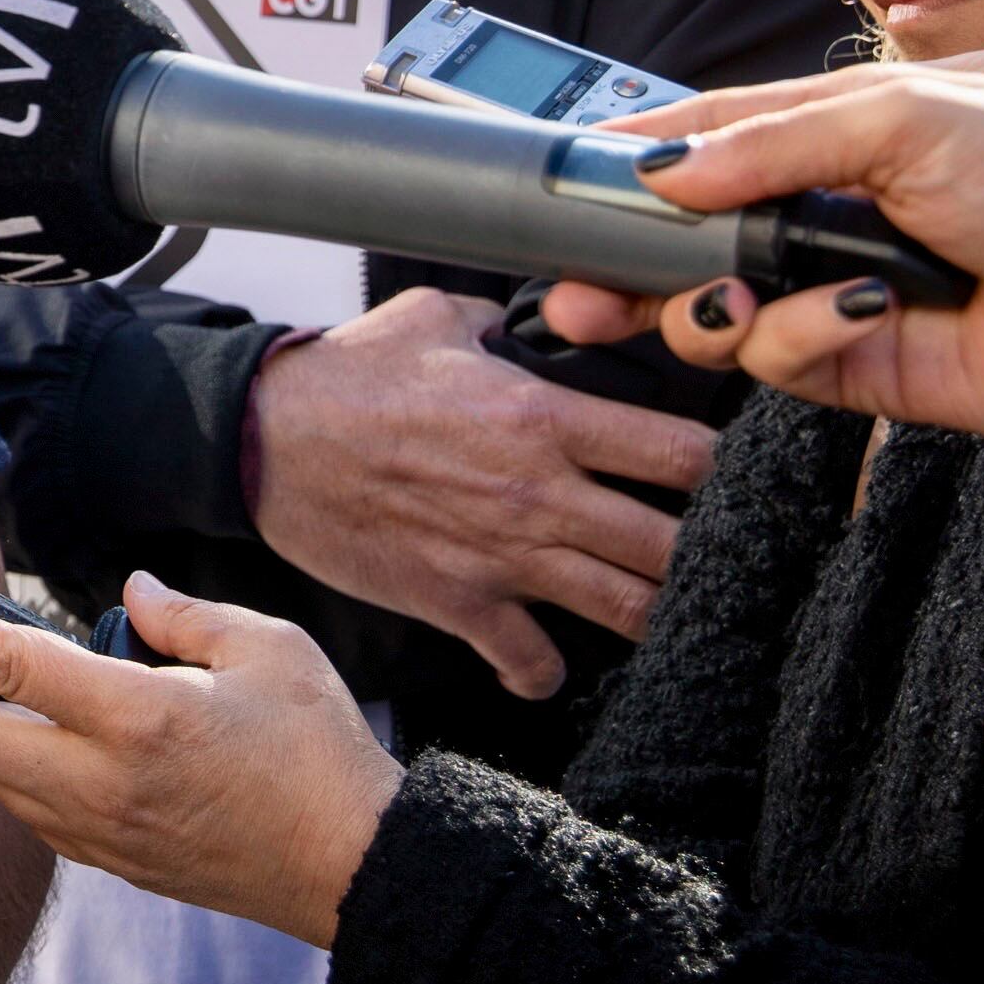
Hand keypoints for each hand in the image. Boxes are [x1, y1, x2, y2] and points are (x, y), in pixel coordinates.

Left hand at [0, 571, 402, 949]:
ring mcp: (106, 833)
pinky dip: (6, 776)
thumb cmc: (321, 753)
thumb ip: (183, 612)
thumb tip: (128, 593)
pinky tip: (14, 745)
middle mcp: (103, 782)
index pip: (2, 662)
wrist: (363, 870)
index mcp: (135, 718)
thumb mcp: (268, 648)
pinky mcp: (120, 867)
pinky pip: (35, 817)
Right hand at [247, 286, 715, 696]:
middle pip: (677, 548)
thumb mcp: (434, 319)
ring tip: (651, 605)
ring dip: (650, 613)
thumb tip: (544, 313)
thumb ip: (505, 321)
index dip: (724, 469)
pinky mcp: (458, 604)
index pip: (685, 455)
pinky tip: (545, 656)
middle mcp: (539, 495)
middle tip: (709, 552)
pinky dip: (547, 670)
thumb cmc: (343, 376)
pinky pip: (535, 665)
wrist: (259, 440)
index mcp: (542, 418)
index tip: (724, 476)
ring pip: (629, 612)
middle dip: (708, 553)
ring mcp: (502, 558)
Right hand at [541, 59, 983, 436]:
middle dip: (620, 269)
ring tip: (718, 306)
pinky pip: (780, 361)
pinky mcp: (857, 367)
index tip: (554, 187)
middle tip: (569, 293)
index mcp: (825, 135)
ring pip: (714, 313)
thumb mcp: (897, 119)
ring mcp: (830, 292)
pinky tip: (851, 316)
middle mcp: (818, 214)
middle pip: (683, 241)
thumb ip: (765, 146)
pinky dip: (794, 342)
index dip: (627, 162)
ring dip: (701, 313)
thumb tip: (661, 173)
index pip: (700, 139)